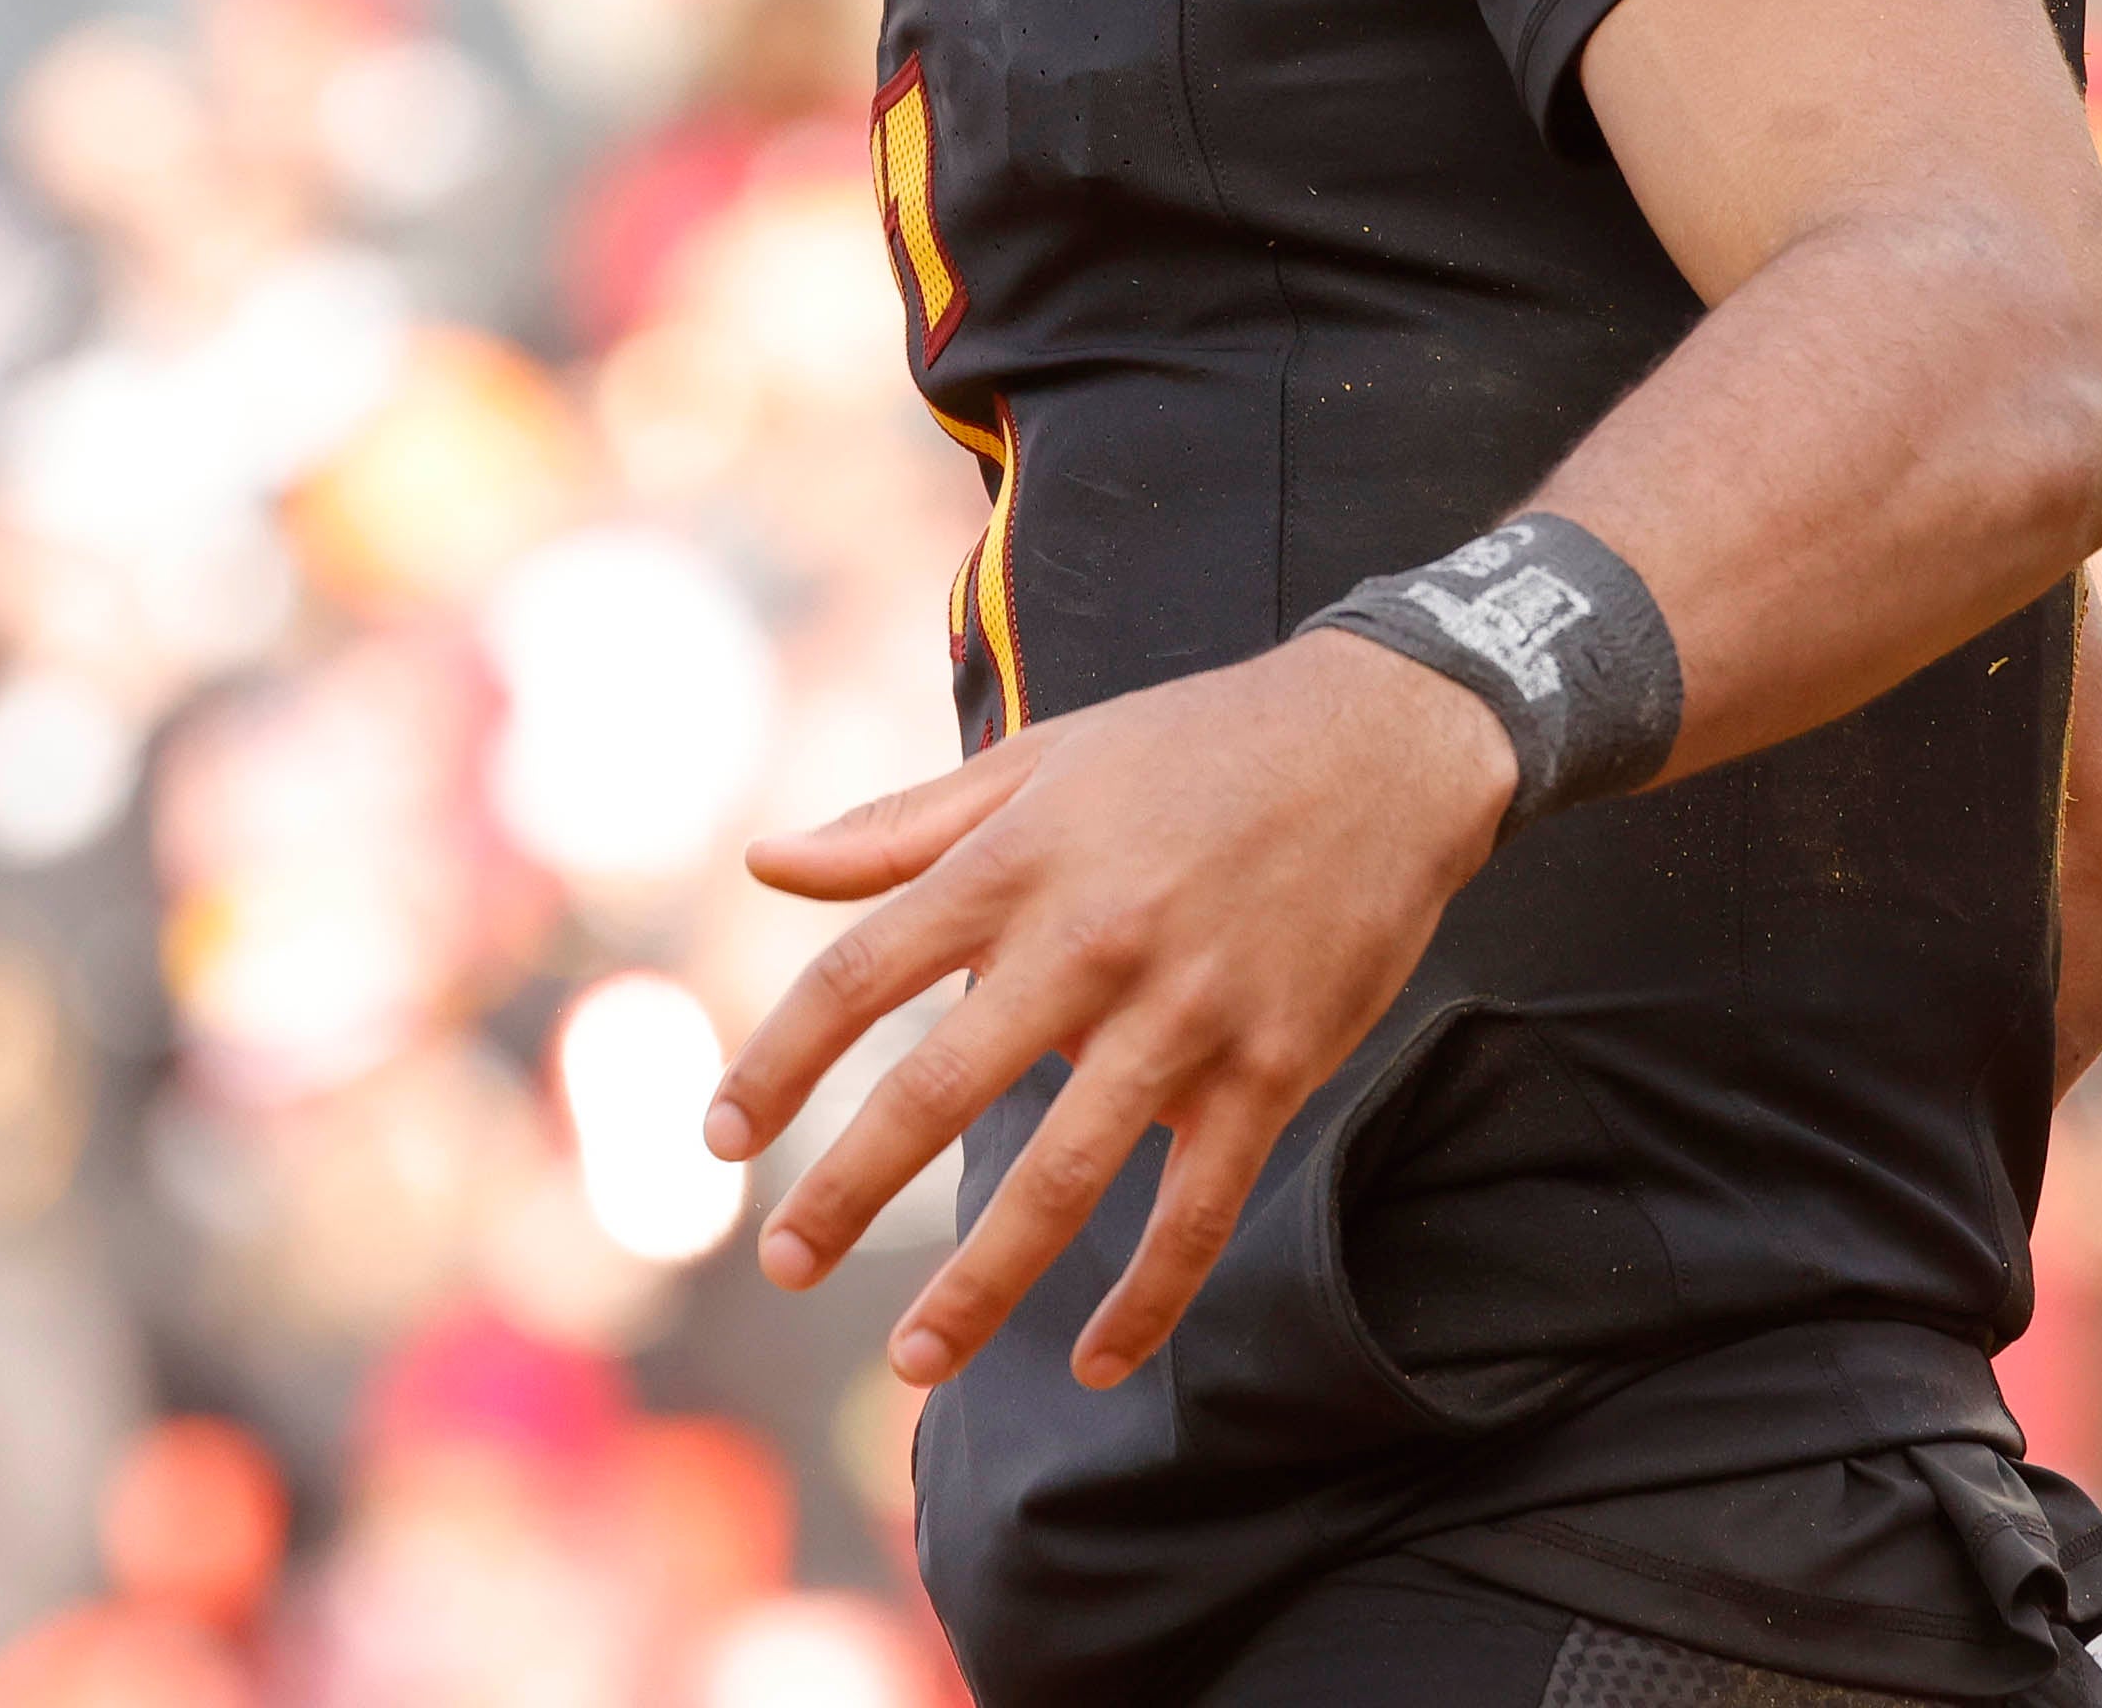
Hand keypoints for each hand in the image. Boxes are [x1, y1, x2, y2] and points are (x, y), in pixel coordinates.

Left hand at [705, 632, 1514, 1390]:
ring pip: (1064, 1174)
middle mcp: (1086, 943)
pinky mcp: (1273, 1067)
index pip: (861, 974)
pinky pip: (1200, 1207)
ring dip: (983, 1280)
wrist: (1381, 743)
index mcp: (1012, 864)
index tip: (720, 1137)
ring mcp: (1184, 1014)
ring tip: (913, 1357)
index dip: (780, 1062)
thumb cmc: (1188, 748)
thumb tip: (764, 861)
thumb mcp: (1034, 762)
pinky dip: (1148, 1296)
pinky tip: (1094, 1359)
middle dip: (850, 1189)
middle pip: (940, 1086)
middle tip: (782, 1262)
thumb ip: (895, 828)